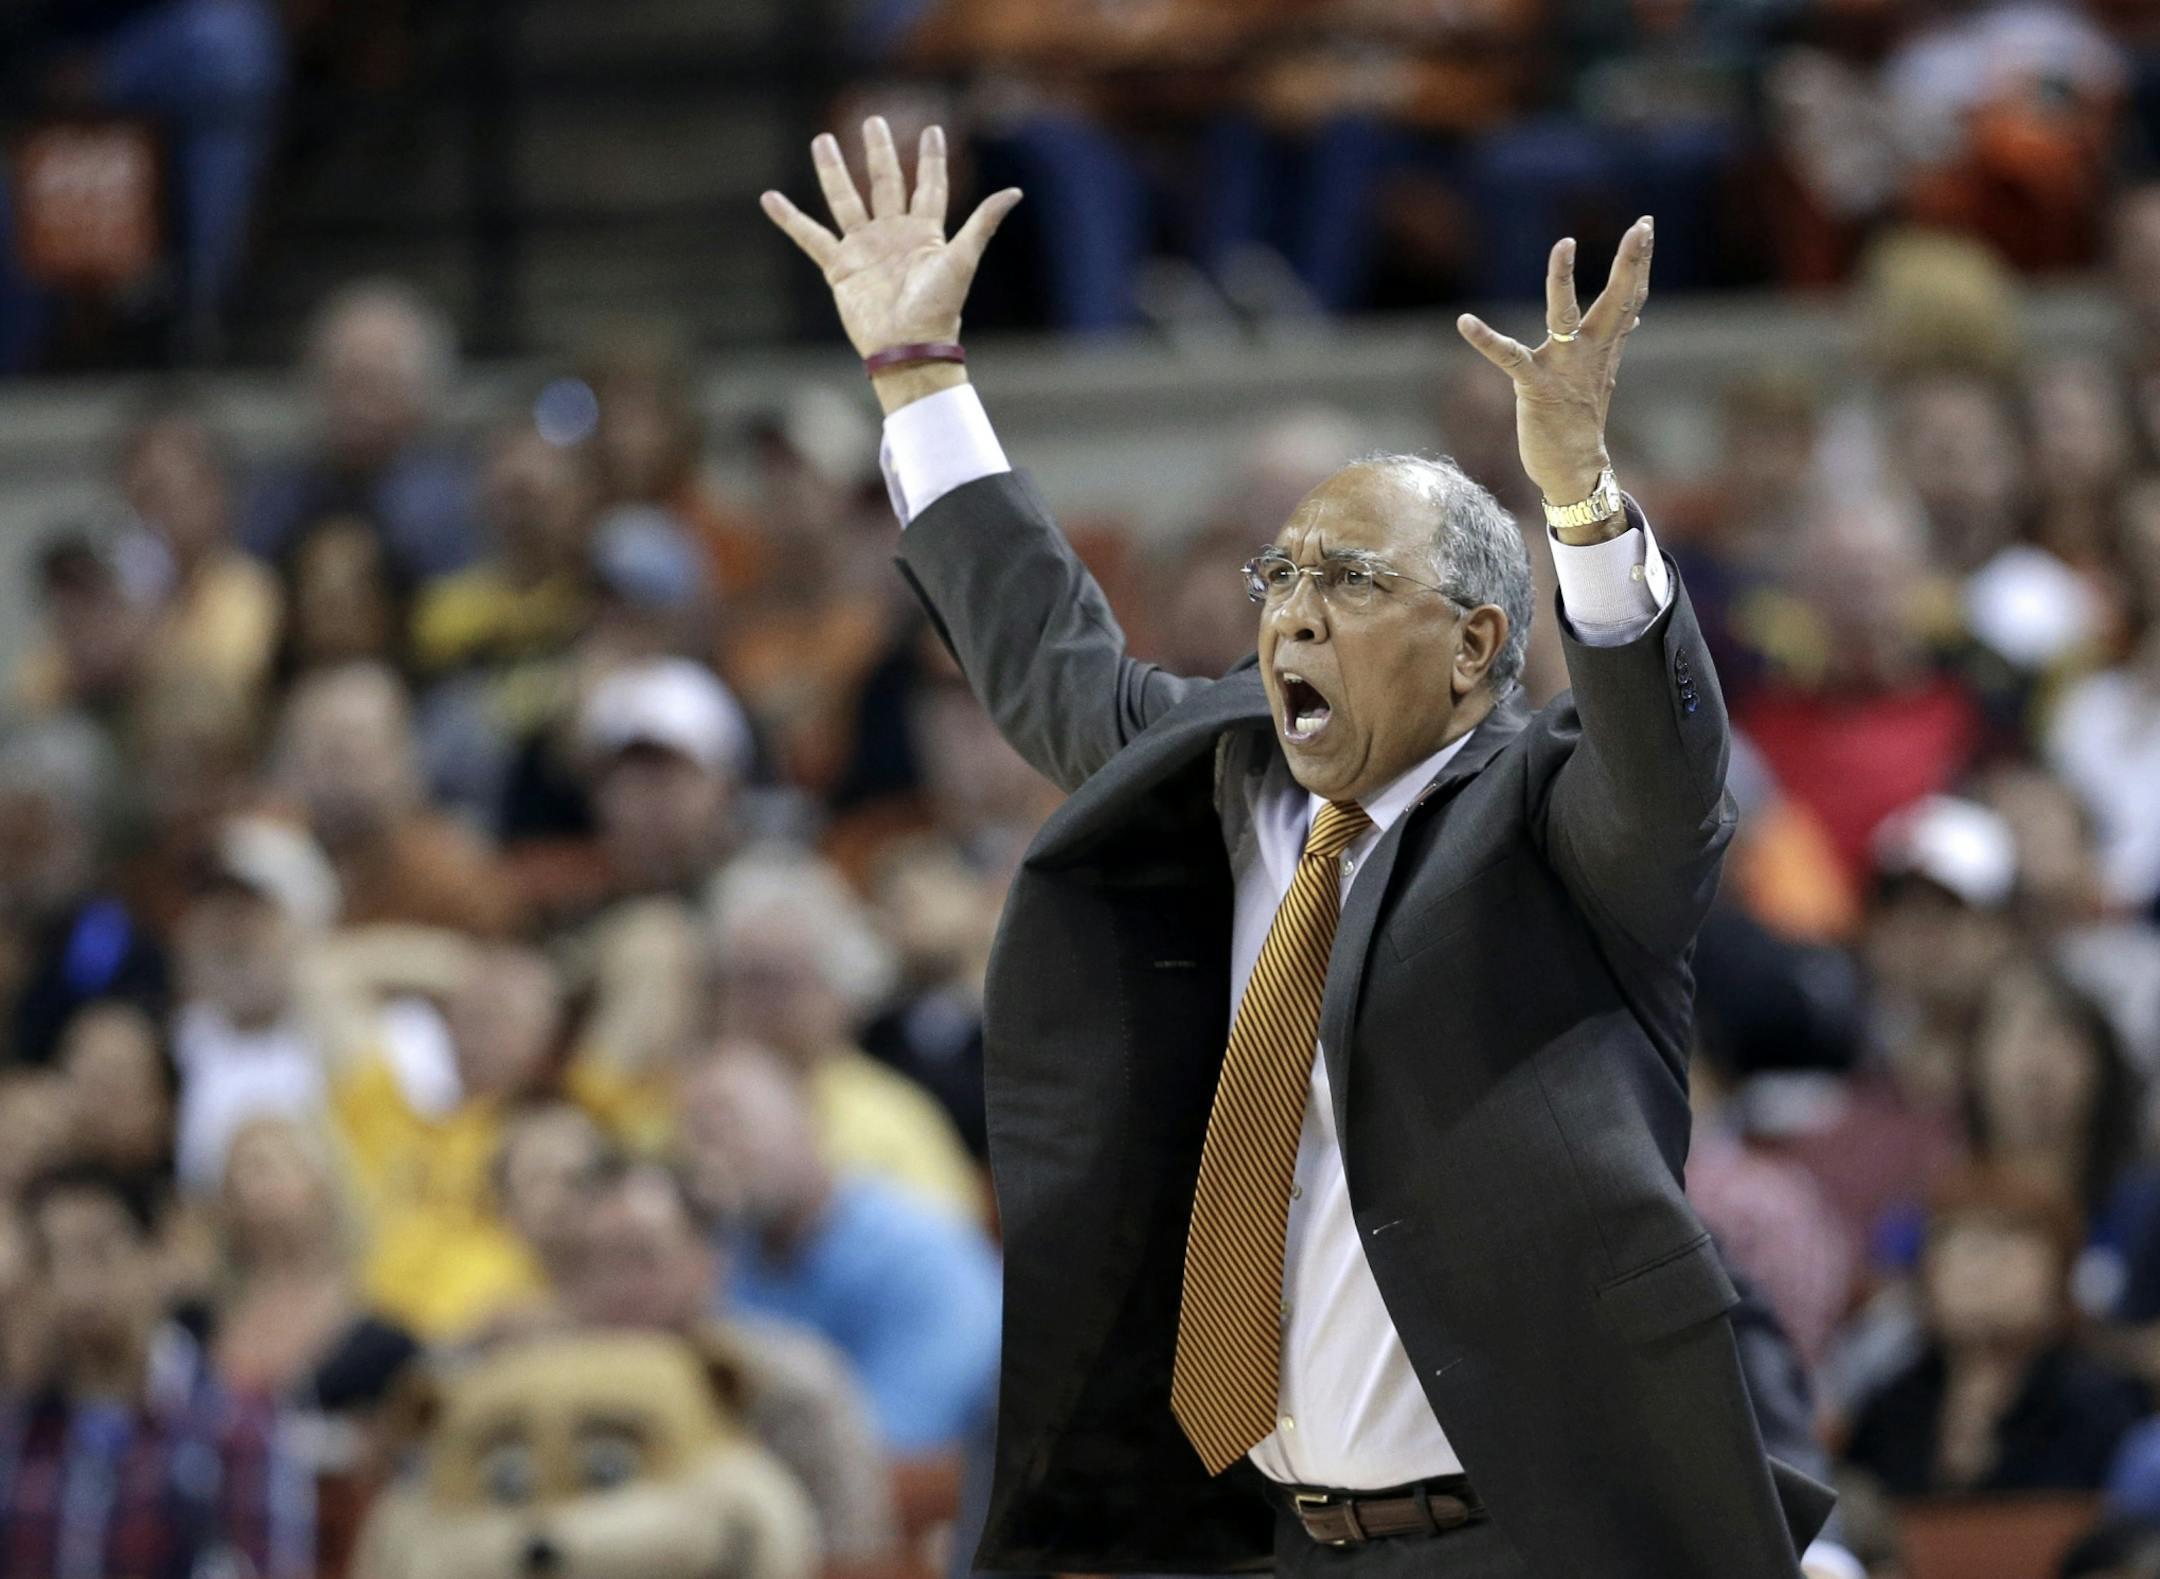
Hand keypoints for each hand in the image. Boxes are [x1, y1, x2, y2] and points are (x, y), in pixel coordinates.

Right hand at [762, 118, 1020, 410]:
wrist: (907, 346)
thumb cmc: (939, 308)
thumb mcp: (962, 259)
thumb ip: (983, 223)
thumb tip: (1015, 191)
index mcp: (925, 232)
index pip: (929, 186)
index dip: (931, 159)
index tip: (932, 131)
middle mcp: (893, 235)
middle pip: (885, 183)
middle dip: (880, 152)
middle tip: (873, 120)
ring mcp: (864, 249)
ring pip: (846, 199)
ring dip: (834, 171)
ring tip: (823, 140)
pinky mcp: (839, 267)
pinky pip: (809, 237)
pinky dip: (789, 219)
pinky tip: (771, 198)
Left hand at [1456, 216, 1653, 515]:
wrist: (1574, 468)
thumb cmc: (1581, 418)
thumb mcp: (1602, 372)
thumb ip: (1614, 340)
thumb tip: (1634, 315)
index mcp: (1604, 346)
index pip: (1629, 296)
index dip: (1638, 261)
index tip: (1647, 225)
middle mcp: (1589, 351)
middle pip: (1616, 299)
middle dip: (1630, 262)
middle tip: (1643, 226)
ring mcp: (1563, 366)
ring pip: (1565, 314)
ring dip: (1563, 279)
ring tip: (1564, 245)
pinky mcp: (1534, 385)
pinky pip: (1508, 357)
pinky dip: (1485, 339)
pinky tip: (1465, 321)